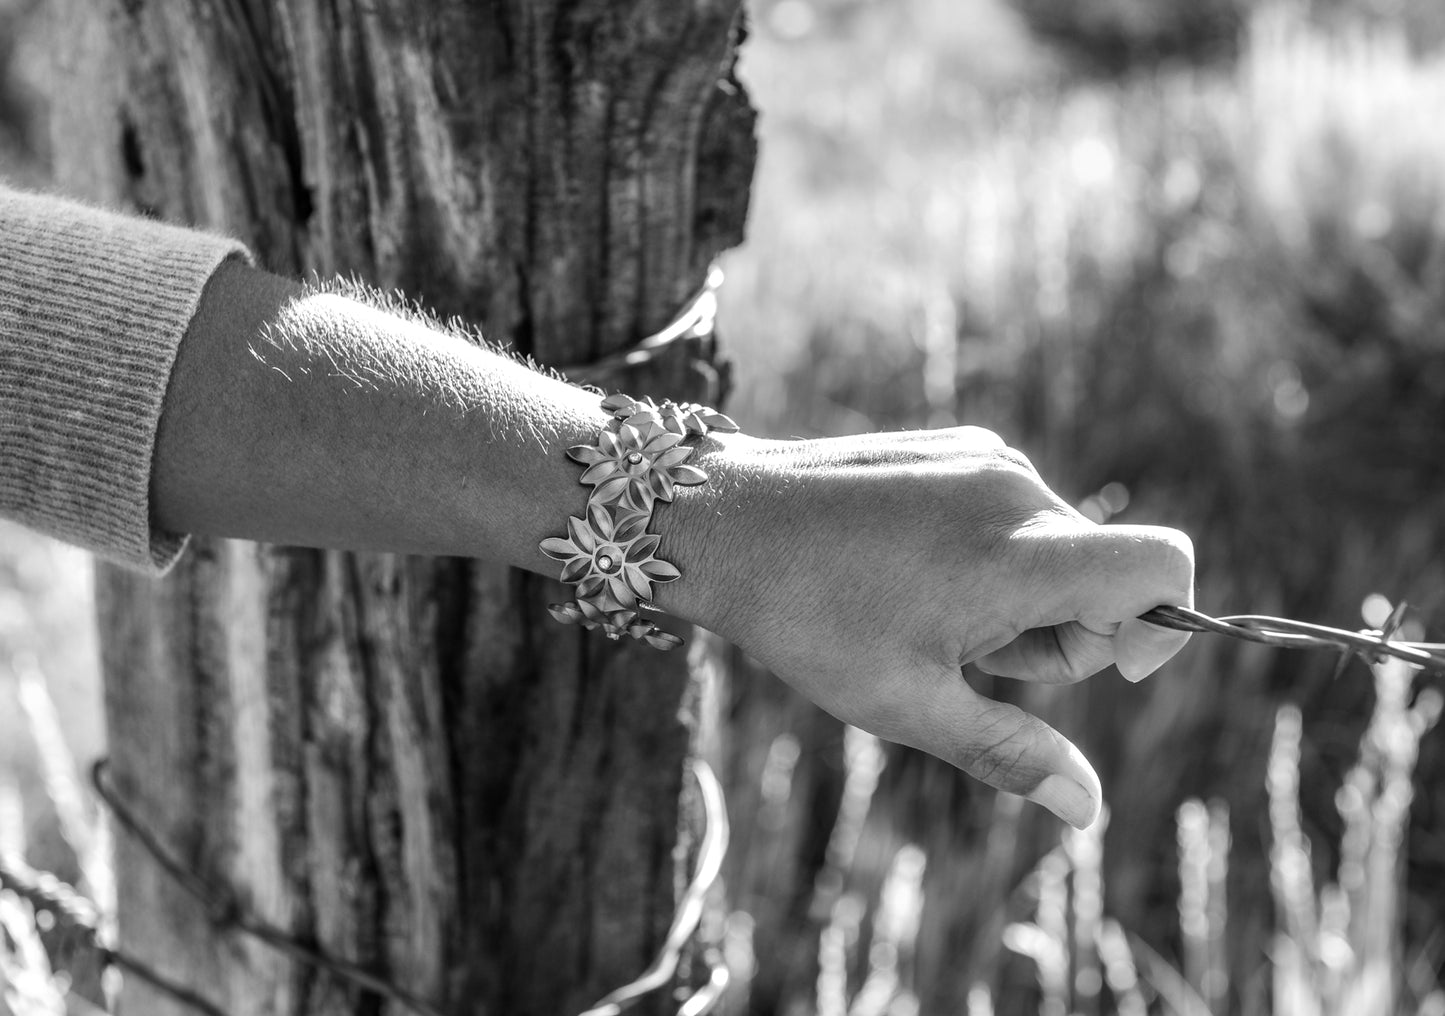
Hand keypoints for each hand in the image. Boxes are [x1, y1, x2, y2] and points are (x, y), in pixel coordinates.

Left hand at [660, 426, 1193, 827]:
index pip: (1163, 562)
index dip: (1160, 624)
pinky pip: (1014, 511)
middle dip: (1062, 632)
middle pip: (1105, 574)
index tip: (1102, 665)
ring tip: (925, 611)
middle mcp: (1017, 491)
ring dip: (1020, 595)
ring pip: (1056, 547)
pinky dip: (990, 551)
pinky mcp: (958, 446)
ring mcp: (987, 459)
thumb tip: (1088, 809)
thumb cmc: (810, 619)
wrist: (726, 519)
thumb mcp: (906, 704)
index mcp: (1017, 555)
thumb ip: (1008, 752)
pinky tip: (911, 569)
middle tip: (966, 656)